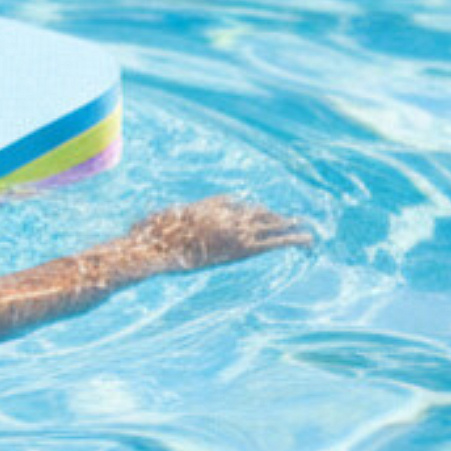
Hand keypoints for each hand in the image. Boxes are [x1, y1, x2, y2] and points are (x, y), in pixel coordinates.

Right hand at [125, 196, 311, 273]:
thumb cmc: (145, 238)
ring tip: (307, 224)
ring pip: (270, 222)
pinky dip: (294, 239)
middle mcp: (223, 213)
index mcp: (205, 205)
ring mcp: (234, 228)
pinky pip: (275, 241)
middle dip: (271, 214)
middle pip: (255, 210)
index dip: (244, 208)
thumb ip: (158, 222)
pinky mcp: (241, 247)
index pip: (232, 201)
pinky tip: (311, 240)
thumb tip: (140, 227)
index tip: (253, 211)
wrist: (154, 249)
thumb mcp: (150, 223)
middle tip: (287, 217)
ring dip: (289, 223)